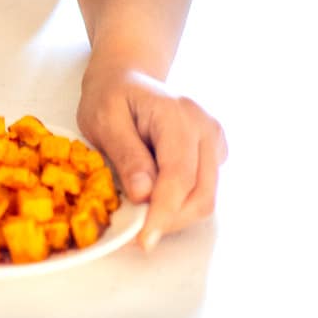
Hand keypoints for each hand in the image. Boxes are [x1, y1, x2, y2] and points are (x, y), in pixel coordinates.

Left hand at [76, 60, 225, 252]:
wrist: (125, 76)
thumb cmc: (110, 95)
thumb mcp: (103, 119)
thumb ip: (126, 154)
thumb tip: (144, 194)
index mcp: (176, 113)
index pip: (179, 175)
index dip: (163, 212)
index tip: (142, 240)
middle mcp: (204, 126)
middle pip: (200, 193)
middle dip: (169, 220)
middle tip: (135, 231)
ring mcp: (213, 139)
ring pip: (206, 198)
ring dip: (175, 215)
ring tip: (142, 213)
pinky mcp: (214, 153)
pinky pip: (204, 191)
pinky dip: (181, 204)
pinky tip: (155, 196)